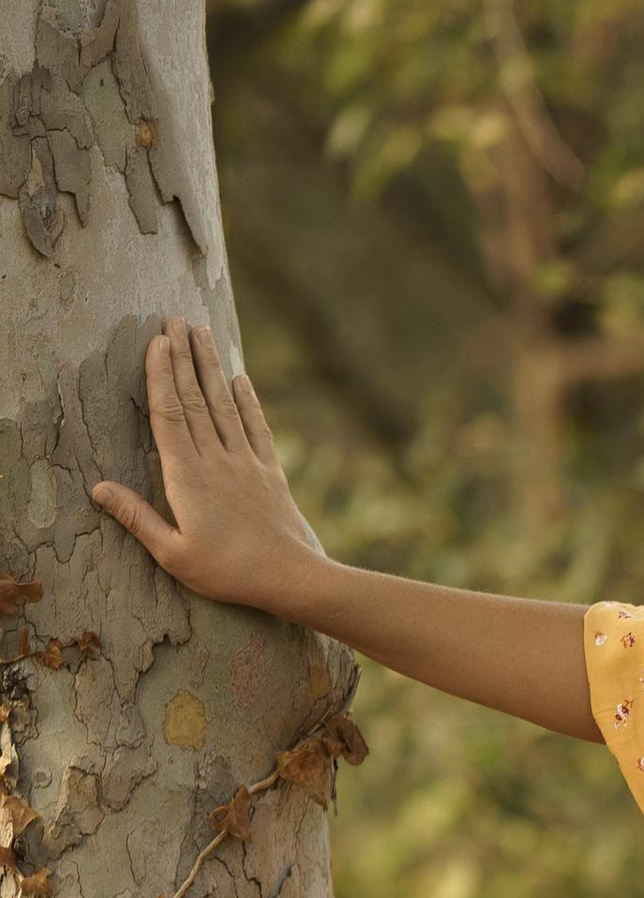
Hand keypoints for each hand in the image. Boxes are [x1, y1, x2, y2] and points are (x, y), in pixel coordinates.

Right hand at [89, 321, 326, 616]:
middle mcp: (217, 460)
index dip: (161, 376)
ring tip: (202, 333)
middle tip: (174, 320)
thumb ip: (137, 518)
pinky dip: (248, 401)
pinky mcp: (270, 472)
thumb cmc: (227, 573)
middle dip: (183, 357)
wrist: (290, 578)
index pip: (168, 415)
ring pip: (224, 405)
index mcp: (187, 477)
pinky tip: (240, 379)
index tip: (156, 342)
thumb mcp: (173, 554)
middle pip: (195, 399)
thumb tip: (99, 488)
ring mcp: (246, 463)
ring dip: (211, 367)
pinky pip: (256, 428)